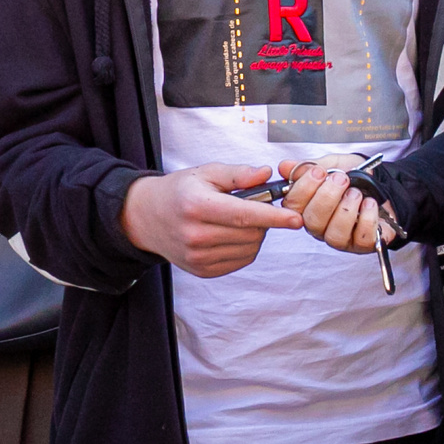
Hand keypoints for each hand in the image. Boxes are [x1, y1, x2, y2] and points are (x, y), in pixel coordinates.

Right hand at [118, 162, 301, 276]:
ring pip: (250, 249)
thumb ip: (238, 174)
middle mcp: (196, 235)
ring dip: (255, 234)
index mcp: (197, 206)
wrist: (147, 218)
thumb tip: (266, 174)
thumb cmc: (179, 191)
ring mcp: (198, 257)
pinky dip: (245, 247)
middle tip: (252, 206)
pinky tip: (231, 234)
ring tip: (237, 219)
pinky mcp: (203, 270)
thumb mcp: (205, 173)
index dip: (274, 217)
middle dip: (263, 220)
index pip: (243, 215)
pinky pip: (241, 261)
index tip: (296, 219)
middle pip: (251, 233)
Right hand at [278, 155, 389, 253]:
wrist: (383, 184)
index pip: (292, 206)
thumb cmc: (354, 178)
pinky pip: (361, 239)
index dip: (304, 188)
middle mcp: (320, 226)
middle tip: (341, 179)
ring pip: (334, 235)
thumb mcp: (332, 164)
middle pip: (312, 222)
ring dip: (346, 209)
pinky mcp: (362, 244)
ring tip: (356, 193)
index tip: (319, 171)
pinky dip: (367, 218)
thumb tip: (285, 166)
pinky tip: (370, 204)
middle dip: (327, 197)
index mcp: (307, 207)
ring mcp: (341, 238)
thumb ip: (309, 166)